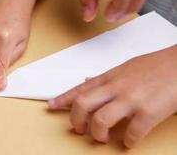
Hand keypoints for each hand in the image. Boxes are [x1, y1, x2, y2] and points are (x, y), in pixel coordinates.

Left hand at [49, 46, 176, 147]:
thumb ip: (106, 78)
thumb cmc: (156, 66)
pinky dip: (128, 142)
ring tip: (103, 138)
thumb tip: (87, 81)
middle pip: (83, 104)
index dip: (63, 99)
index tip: (52, 106)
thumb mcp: (125, 68)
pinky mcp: (149, 112)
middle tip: (79, 129)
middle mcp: (116, 87)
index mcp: (110, 77)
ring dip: (98, 133)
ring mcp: (131, 99)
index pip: (80, 89)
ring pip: (100, 119)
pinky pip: (132, 133)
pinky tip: (128, 142)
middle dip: (76, 120)